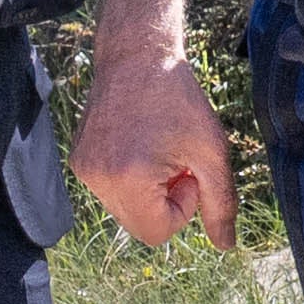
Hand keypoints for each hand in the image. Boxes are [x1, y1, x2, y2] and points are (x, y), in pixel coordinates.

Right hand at [71, 53, 240, 248]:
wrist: (138, 57)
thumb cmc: (179, 100)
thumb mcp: (212, 153)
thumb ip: (221, 203)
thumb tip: (226, 246)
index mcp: (129, 179)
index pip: (157, 233)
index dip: (181, 209)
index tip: (186, 171)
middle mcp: (97, 179)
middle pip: (139, 226)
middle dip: (163, 202)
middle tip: (174, 161)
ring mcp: (83, 170)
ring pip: (125, 210)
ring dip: (147, 191)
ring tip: (156, 151)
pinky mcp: (78, 161)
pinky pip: (110, 191)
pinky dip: (129, 179)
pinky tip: (139, 145)